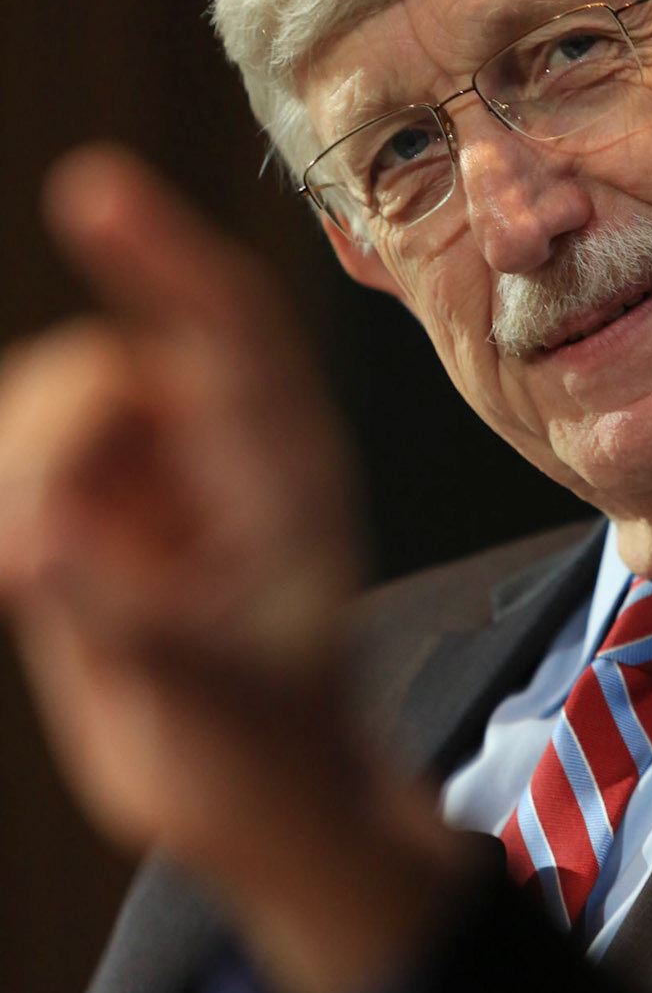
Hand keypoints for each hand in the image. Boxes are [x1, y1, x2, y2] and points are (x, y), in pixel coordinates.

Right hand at [0, 147, 469, 992]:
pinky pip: (24, 463)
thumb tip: (36, 539)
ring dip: (20, 476)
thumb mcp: (201, 703)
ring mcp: (153, 476)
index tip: (90, 189)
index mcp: (284, 468)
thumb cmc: (265, 751)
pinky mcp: (94, 509)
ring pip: (49, 410)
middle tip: (32, 559)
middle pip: (104, 369)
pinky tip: (25, 576)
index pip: (225, 324)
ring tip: (34, 592)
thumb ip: (117, 621)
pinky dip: (9, 501)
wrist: (264, 803)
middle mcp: (218, 451)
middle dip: (51, 439)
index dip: (159, 249)